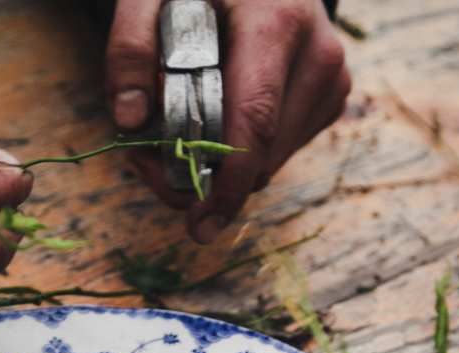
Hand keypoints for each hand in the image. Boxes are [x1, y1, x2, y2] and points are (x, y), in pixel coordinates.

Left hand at [106, 0, 349, 242]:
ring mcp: (330, 82)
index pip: (255, 121)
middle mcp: (318, 56)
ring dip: (217, 168)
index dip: (225, 182)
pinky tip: (212, 122)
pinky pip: (277, 152)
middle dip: (199, 177)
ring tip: (169, 130)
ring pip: (268, 163)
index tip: (200, 224)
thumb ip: (129, 47)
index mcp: (277, 23)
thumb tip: (129, 122)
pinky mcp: (329, 100)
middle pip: (259, 155)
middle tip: (142, 157)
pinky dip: (239, 154)